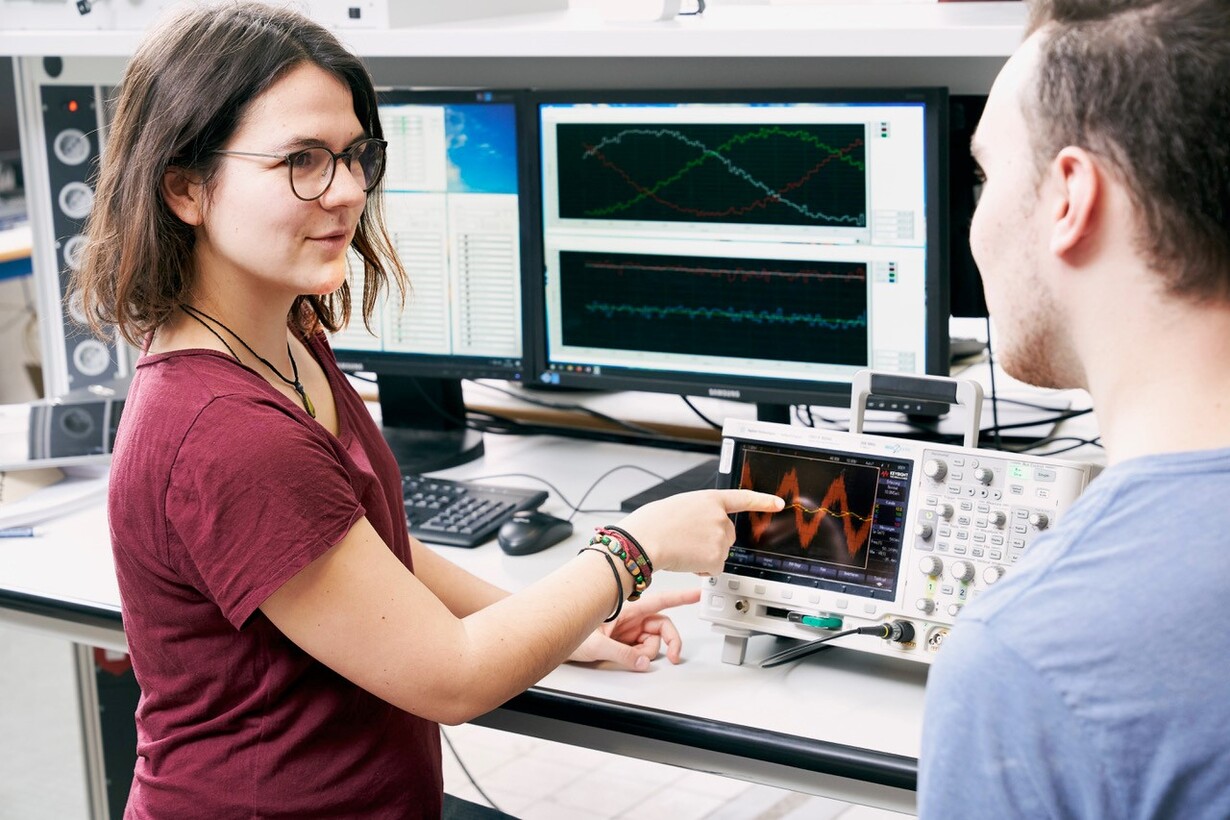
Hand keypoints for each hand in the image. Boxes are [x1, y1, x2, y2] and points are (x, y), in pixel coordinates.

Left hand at [568, 588, 700, 670]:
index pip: (659, 600)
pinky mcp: (625, 641)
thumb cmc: (566, 629)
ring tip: (630, 657)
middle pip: (663, 626)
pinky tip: (628, 659)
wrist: (551, 638)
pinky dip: (641, 658)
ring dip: (649, 652)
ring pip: (654, 640)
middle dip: (669, 641)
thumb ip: (622, 655)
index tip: (697, 592)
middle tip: (672, 657)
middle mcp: (630, 617)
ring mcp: (628, 629)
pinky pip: (643, 650)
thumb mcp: (595, 645)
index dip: (681, 597)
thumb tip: (642, 663)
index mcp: (626, 608)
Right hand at [616, 488, 783, 574]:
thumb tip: (700, 527)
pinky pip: (715, 568)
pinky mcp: (717, 557)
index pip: (743, 498)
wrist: (645, 540)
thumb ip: (698, 513)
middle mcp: (719, 517)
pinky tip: (687, 560)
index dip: (763, 501)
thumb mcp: (679, 506)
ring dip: (706, 556)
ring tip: (684, 549)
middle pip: (728, 535)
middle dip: (713, 541)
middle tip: (689, 541)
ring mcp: (720, 537)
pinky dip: (703, 568)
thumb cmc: (652, 523)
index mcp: (710, 499)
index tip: (778, 503)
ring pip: (721, 553)